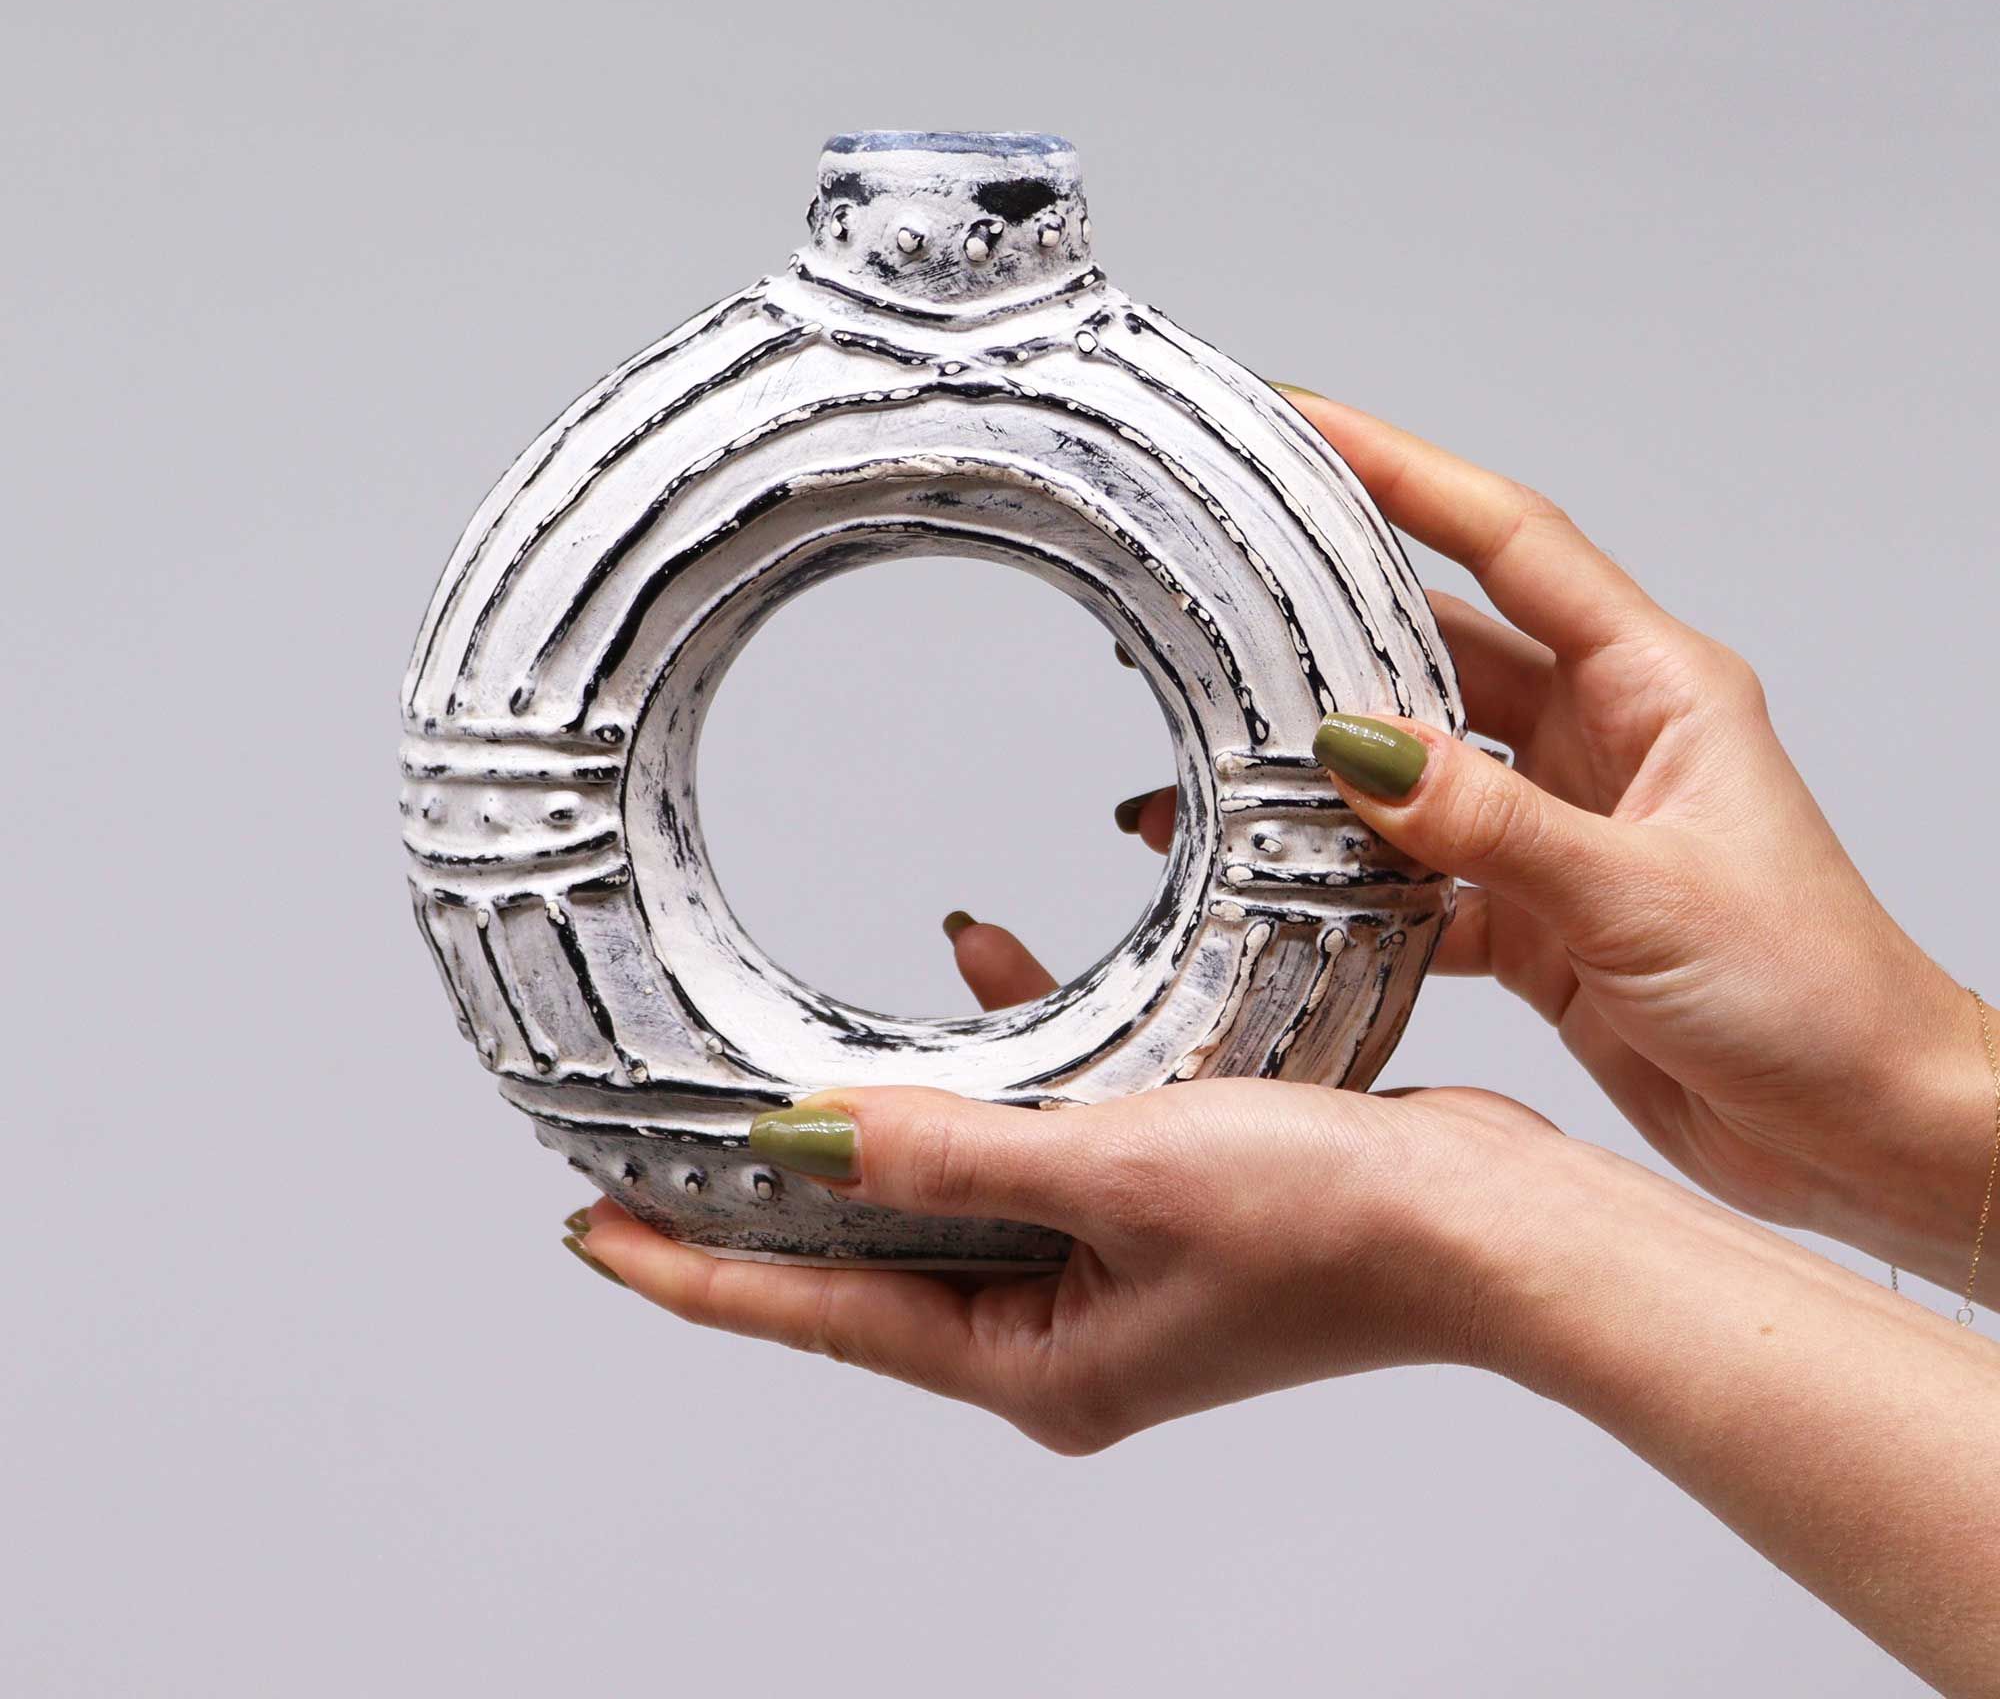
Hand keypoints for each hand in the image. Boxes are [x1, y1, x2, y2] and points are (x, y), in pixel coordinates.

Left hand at [574, 1072, 1555, 1452]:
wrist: (1496, 1228)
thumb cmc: (1337, 1225)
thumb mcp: (1117, 1172)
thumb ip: (950, 1155)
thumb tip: (799, 1138)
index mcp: (1035, 1360)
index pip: (818, 1314)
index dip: (695, 1270)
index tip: (588, 1227)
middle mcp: (1059, 1331)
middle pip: (869, 1258)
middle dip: (771, 1196)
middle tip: (661, 1146)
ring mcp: (1111, 1274)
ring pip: (952, 1191)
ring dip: (892, 1116)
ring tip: (804, 1055)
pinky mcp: (1159, 1213)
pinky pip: (1041, 1143)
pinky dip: (1006, 1070)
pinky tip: (986, 977)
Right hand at [1117, 394, 1981, 1288]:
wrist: (1864, 1135)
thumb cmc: (1815, 996)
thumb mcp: (1640, 895)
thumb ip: (1490, 825)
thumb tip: (1358, 748)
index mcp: (1654, 687)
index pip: (1510, 540)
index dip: (1404, 470)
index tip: (1305, 421)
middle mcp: (1602, 738)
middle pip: (1441, 647)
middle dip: (1331, 628)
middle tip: (1219, 605)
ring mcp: (1562, 825)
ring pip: (1417, 768)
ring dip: (1326, 778)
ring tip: (1217, 776)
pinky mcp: (1536, 913)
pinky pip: (1419, 875)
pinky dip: (1354, 886)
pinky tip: (1283, 893)